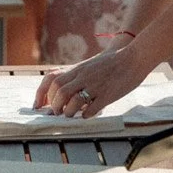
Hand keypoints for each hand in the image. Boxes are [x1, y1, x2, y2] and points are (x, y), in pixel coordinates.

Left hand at [33, 44, 152, 117]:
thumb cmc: (111, 63)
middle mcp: (84, 76)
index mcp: (78, 69)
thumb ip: (77, 75)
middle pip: (60, 91)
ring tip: (70, 115)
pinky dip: (85, 114)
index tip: (39, 105)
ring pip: (73, 100)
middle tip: (57, 113)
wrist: (133, 57)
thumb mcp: (89, 65)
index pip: (52, 80)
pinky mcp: (108, 94)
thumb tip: (64, 91)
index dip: (43, 94)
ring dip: (68, 111)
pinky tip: (86, 115)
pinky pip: (92, 108)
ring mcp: (96, 85)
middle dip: (55, 105)